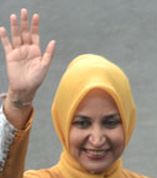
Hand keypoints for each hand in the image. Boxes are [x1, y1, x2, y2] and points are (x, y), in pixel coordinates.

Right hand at [0, 9, 54, 126]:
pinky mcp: (10, 56)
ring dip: (15, 26)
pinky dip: (4, 37)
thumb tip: (53, 41)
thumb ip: (48, 54)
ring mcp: (18, 51)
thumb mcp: (45, 66)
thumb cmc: (37, 78)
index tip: (36, 15)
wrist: (25, 88)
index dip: (35, 26)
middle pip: (25, 33)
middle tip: (24, 11)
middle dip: (24, 22)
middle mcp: (26, 49)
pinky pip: (6, 44)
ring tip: (14, 16)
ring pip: (16, 36)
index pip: (35, 35)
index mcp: (36, 51)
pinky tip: (3, 29)